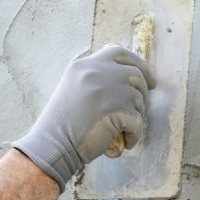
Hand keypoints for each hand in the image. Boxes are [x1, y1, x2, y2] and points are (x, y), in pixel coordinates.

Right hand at [11, 44, 153, 190]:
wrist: (53, 146)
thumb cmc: (60, 125)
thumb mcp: (73, 89)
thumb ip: (94, 79)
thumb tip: (125, 82)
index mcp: (85, 65)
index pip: (119, 53)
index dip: (136, 63)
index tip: (146, 77)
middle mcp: (97, 72)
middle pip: (134, 74)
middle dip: (143, 90)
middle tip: (142, 105)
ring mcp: (109, 90)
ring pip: (139, 98)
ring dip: (137, 114)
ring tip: (125, 128)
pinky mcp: (117, 110)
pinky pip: (138, 121)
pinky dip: (135, 133)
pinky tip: (126, 141)